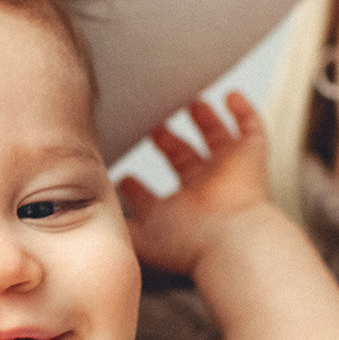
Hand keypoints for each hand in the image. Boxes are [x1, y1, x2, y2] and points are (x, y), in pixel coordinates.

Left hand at [119, 94, 272, 275]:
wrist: (229, 241)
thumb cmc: (186, 243)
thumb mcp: (139, 237)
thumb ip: (116, 229)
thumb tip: (86, 217)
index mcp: (176, 210)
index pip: (154, 197)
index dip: (137, 187)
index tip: (122, 175)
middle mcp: (202, 190)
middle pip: (184, 159)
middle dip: (168, 141)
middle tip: (152, 123)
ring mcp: (229, 172)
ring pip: (217, 141)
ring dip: (206, 121)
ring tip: (192, 102)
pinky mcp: (251, 158)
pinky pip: (252, 130)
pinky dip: (244, 112)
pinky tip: (231, 96)